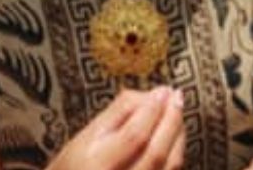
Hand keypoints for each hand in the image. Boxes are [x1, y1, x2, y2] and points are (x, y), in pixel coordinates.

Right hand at [46, 87, 185, 169]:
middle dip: (171, 120)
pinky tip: (175, 133)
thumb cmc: (75, 165)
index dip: (151, 111)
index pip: (133, 136)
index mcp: (97, 165)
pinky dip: (176, 149)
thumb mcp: (85, 136)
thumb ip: (117, 113)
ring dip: (178, 133)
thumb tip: (149, 94)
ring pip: (169, 164)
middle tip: (175, 95)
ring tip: (177, 110)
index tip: (162, 90)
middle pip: (155, 151)